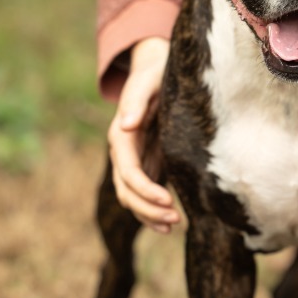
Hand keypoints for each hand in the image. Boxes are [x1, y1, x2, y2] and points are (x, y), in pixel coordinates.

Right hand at [107, 37, 179, 232]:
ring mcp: (133, 162)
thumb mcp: (148, 81)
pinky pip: (143, 197)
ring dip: (150, 216)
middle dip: (149, 209)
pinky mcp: (147, 166)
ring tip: (175, 225)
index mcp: (121, 135)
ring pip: (132, 199)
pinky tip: (170, 225)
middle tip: (176, 220)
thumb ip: (137, 101)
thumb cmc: (155, 74)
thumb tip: (125, 124)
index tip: (167, 201)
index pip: (128, 171)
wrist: (156, 72)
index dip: (145, 190)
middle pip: (128, 191)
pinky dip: (153, 212)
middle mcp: (123, 152)